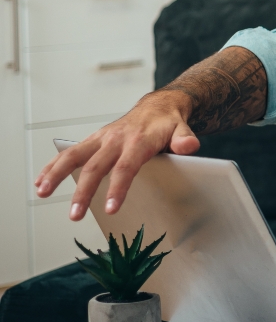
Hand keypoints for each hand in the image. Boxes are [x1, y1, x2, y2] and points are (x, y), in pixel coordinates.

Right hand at [34, 91, 199, 220]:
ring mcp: (101, 138)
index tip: (111, 209)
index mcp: (138, 140)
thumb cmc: (169, 124)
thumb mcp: (183, 129)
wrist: (158, 106)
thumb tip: (189, 146)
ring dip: (55, 174)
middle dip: (83, 192)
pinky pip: (69, 153)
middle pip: (96, 166)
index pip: (126, 167)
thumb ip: (185, 139)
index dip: (118, 188)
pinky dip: (53, 165)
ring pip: (74, 156)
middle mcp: (115, 138)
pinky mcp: (93, 140)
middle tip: (75, 215)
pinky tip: (41, 181)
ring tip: (42, 193)